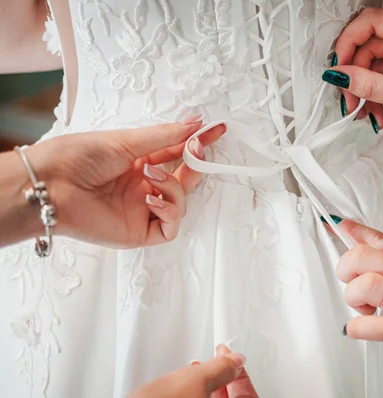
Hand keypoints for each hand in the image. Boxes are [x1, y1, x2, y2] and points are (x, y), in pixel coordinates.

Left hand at [26, 118, 224, 247]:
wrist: (50, 185)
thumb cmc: (77, 158)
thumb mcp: (125, 141)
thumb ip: (164, 136)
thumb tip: (194, 123)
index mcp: (138, 163)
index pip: (176, 153)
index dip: (197, 143)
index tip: (215, 130)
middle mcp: (142, 187)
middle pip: (184, 179)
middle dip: (195, 164)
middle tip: (197, 149)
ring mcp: (141, 210)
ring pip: (180, 204)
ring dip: (173, 186)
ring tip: (151, 175)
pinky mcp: (138, 232)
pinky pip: (170, 228)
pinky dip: (169, 212)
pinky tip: (151, 199)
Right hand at [129, 345, 257, 397]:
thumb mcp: (194, 381)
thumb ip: (220, 368)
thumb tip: (235, 359)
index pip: (245, 393)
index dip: (240, 372)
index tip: (233, 356)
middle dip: (221, 377)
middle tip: (216, 359)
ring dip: (204, 385)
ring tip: (195, 369)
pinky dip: (190, 394)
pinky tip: (181, 385)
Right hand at [324, 8, 382, 143]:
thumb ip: (368, 84)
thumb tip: (339, 75)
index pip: (371, 22)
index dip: (350, 42)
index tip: (339, 66)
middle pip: (367, 46)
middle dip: (356, 75)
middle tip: (349, 99)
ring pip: (371, 65)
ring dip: (364, 91)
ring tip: (364, 111)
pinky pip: (380, 76)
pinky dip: (374, 95)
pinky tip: (375, 111)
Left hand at [334, 219, 382, 391]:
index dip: (356, 232)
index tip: (341, 226)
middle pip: (364, 256)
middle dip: (346, 267)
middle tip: (351, 282)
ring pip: (364, 284)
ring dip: (353, 297)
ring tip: (363, 309)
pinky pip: (374, 326)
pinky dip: (357, 328)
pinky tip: (359, 330)